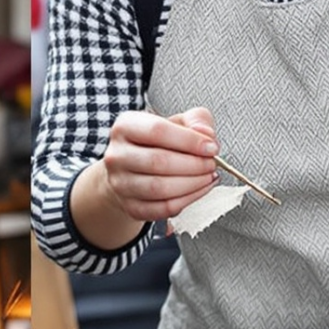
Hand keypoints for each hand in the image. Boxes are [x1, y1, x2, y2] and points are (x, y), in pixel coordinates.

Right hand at [96, 107, 217, 223]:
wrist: (135, 168)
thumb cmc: (159, 142)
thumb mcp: (179, 121)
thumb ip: (196, 119)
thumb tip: (205, 133)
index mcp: (126, 126)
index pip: (157, 131)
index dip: (189, 140)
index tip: (211, 147)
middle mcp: (117, 155)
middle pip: (157, 161)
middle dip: (194, 164)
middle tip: (211, 163)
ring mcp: (120, 183)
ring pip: (159, 188)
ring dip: (192, 183)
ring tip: (208, 175)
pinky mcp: (130, 206)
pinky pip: (162, 208)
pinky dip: (188, 200)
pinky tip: (199, 189)